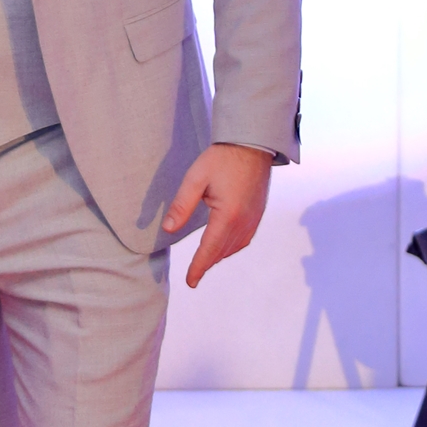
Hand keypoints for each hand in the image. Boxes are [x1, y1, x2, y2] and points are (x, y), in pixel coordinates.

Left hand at [163, 143, 272, 288]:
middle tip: (194, 276)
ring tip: (205, 263)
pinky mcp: (258, 214)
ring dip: (219, 256)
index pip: (209, 250)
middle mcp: (243, 222)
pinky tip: (223, 246)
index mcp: (227, 216)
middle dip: (207, 264)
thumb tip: (168, 230)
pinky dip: (232, 247)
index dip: (198, 268)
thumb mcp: (195, 179)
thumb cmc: (222, 159)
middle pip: (222, 251)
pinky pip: (244, 239)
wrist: (252, 144)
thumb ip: (181, 206)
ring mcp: (254, 219)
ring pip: (234, 247)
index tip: (191, 282)